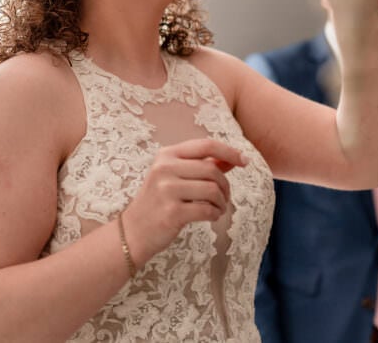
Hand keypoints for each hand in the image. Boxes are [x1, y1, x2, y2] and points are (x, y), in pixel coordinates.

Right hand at [122, 138, 246, 265]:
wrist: (133, 232)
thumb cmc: (158, 202)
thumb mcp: (174, 176)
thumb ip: (202, 165)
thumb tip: (232, 158)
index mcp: (166, 155)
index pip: (206, 145)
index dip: (229, 151)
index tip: (245, 161)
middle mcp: (164, 168)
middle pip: (212, 170)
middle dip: (225, 185)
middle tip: (225, 198)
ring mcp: (166, 190)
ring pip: (212, 190)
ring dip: (222, 202)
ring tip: (218, 208)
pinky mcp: (172, 212)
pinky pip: (207, 210)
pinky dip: (215, 214)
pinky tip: (211, 217)